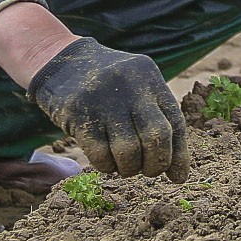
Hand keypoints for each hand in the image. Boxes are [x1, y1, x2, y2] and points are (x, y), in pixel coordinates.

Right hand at [27, 38, 188, 180]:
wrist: (61, 63)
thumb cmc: (109, 87)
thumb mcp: (137, 90)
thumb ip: (158, 121)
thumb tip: (180, 175)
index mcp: (149, 78)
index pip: (175, 122)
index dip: (179, 154)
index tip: (177, 177)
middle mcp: (130, 85)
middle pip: (156, 137)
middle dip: (156, 164)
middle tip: (148, 171)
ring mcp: (103, 99)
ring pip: (128, 151)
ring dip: (130, 169)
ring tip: (125, 166)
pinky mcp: (78, 113)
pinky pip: (100, 155)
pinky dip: (107, 166)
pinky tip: (106, 161)